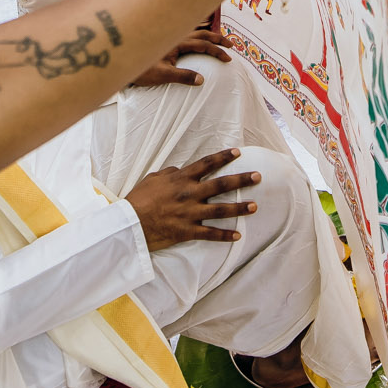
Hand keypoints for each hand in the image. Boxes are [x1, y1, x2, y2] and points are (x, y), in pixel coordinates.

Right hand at [127, 149, 258, 247]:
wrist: (129, 223)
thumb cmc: (138, 199)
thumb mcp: (152, 178)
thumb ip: (169, 172)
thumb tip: (180, 169)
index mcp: (181, 179)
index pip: (206, 164)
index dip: (223, 157)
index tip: (237, 152)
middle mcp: (189, 194)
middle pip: (221, 185)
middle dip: (241, 180)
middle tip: (258, 177)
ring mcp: (190, 213)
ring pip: (220, 210)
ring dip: (239, 208)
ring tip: (255, 206)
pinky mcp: (187, 231)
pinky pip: (209, 234)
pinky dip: (224, 235)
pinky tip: (238, 236)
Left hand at [132, 28, 230, 86]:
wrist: (122, 62)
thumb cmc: (140, 70)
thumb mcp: (162, 75)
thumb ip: (182, 76)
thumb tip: (202, 80)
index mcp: (176, 42)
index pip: (202, 44)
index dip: (217, 50)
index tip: (228, 58)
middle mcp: (175, 36)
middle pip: (201, 33)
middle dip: (217, 39)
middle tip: (231, 45)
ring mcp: (170, 37)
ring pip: (194, 32)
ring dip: (208, 36)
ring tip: (219, 41)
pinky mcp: (166, 41)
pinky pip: (186, 35)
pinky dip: (197, 36)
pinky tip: (198, 41)